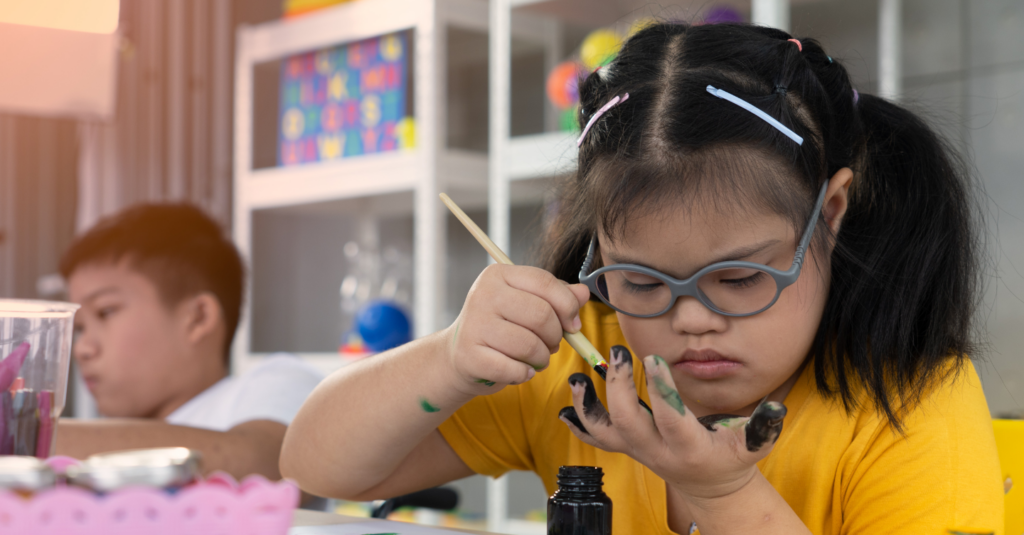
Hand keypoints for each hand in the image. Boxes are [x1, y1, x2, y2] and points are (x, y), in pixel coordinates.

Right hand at [446, 264, 589, 395]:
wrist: (459, 355)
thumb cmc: (501, 327)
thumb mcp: (526, 304)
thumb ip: (556, 296)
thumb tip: (583, 292)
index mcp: (498, 275)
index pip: (544, 282)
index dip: (567, 306)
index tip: (573, 325)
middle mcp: (483, 295)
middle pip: (541, 315)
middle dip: (555, 336)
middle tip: (552, 345)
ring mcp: (474, 325)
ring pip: (530, 345)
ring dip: (542, 358)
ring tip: (537, 359)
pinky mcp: (469, 355)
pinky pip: (514, 369)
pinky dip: (525, 374)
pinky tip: (521, 370)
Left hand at [558, 345, 785, 501]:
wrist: (711, 486)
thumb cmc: (732, 459)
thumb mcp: (754, 445)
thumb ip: (763, 426)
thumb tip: (776, 407)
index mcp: (689, 448)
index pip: (671, 419)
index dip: (661, 391)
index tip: (655, 359)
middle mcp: (658, 452)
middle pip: (628, 423)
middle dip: (618, 388)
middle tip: (617, 352)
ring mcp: (638, 451)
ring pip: (605, 433)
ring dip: (587, 407)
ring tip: (577, 380)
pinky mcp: (628, 448)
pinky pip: (597, 440)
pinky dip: (579, 424)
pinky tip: (565, 408)